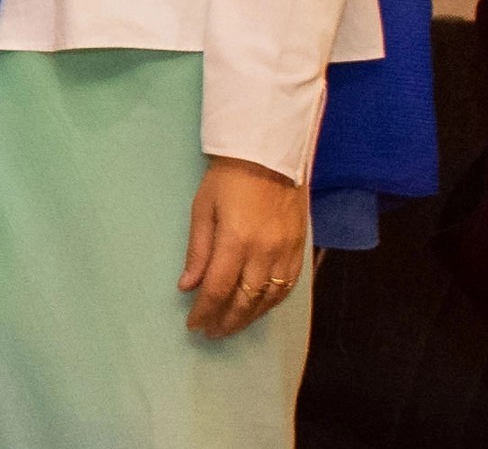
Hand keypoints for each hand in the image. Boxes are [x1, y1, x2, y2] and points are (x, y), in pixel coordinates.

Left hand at [178, 155, 308, 338]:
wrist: (269, 154)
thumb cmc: (228, 178)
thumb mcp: (202, 209)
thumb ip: (197, 251)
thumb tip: (187, 286)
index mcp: (235, 241)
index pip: (217, 290)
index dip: (204, 312)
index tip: (193, 325)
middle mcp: (264, 253)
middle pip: (244, 301)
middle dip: (225, 321)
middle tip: (210, 332)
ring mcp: (285, 253)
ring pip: (268, 300)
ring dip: (248, 318)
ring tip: (231, 326)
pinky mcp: (299, 249)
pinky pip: (287, 287)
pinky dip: (271, 303)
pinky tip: (259, 309)